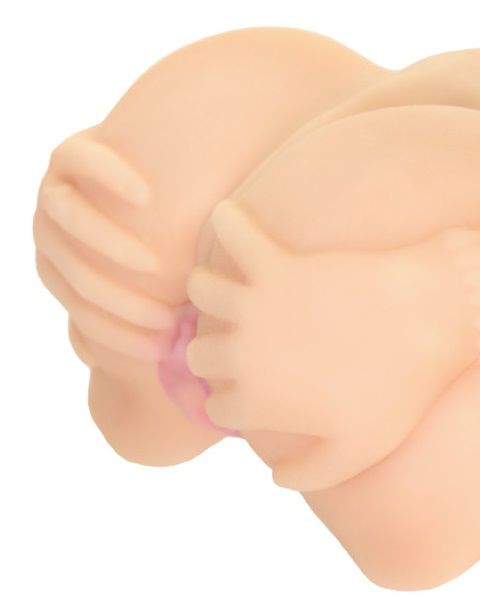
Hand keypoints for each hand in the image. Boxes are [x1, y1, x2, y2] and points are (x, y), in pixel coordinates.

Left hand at [33, 127, 175, 361]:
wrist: (156, 176)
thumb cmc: (158, 239)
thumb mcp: (143, 286)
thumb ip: (130, 309)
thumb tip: (111, 360)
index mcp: (61, 267)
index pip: (82, 311)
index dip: (118, 335)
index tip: (160, 350)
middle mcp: (50, 231)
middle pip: (75, 272)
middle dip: (120, 304)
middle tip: (167, 319)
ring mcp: (57, 189)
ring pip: (67, 219)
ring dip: (108, 248)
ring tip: (152, 266)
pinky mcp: (74, 152)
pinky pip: (82, 163)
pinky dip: (109, 179)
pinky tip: (145, 198)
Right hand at [186, 199, 476, 490]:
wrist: (431, 321)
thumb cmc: (400, 390)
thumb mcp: (358, 453)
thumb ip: (309, 474)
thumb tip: (274, 477)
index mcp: (256, 401)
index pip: (217, 406)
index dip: (237, 403)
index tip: (257, 393)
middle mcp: (241, 352)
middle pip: (199, 353)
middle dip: (216, 354)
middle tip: (246, 345)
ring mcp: (256, 303)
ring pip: (201, 290)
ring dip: (213, 292)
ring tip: (239, 291)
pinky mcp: (277, 262)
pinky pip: (232, 230)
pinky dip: (230, 224)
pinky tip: (238, 225)